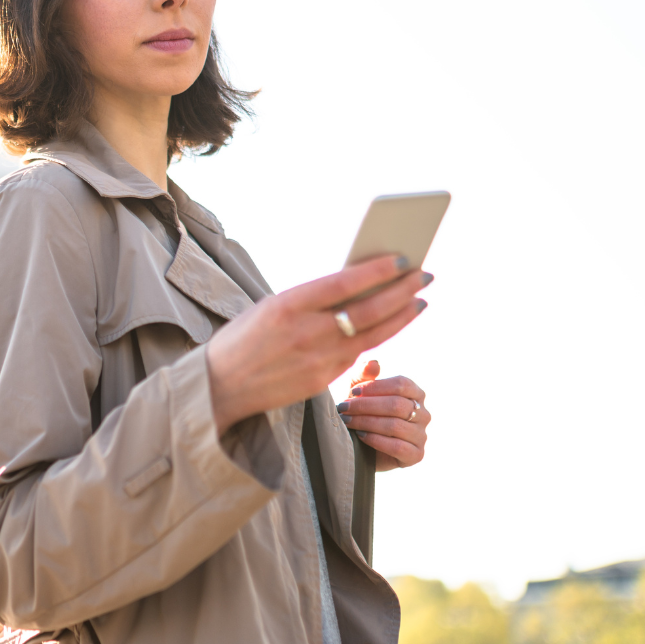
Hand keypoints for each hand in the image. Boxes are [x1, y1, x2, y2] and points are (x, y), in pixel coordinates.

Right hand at [206, 254, 431, 433]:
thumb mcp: (270, 307)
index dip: (377, 270)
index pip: (344, 283)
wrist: (220, 386)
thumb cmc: (244, 337)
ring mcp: (317, 360)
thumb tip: (357, 283)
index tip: (403, 257)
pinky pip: (358, 353)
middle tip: (424, 275)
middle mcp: (306, 333)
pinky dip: (380, 335)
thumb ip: (311, 298)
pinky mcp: (323, 380)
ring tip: (420, 299)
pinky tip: (393, 323)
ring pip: (373, 335)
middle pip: (368, 310)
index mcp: (287, 305)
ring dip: (401, 315)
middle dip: (401, 291)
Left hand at [337, 359, 429, 470]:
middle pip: (396, 405)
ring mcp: (422, 435)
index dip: (375, 387)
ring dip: (367, 422)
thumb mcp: (359, 391)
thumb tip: (373, 363)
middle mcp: (423, 413)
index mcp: (415, 393)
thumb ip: (364, 375)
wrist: (361, 444)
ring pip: (395, 425)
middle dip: (366, 406)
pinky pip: (398, 446)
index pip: (401, 384)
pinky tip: (361, 436)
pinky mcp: (416, 455)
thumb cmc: (362, 412)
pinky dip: (376, 440)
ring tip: (348, 421)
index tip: (353, 392)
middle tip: (344, 408)